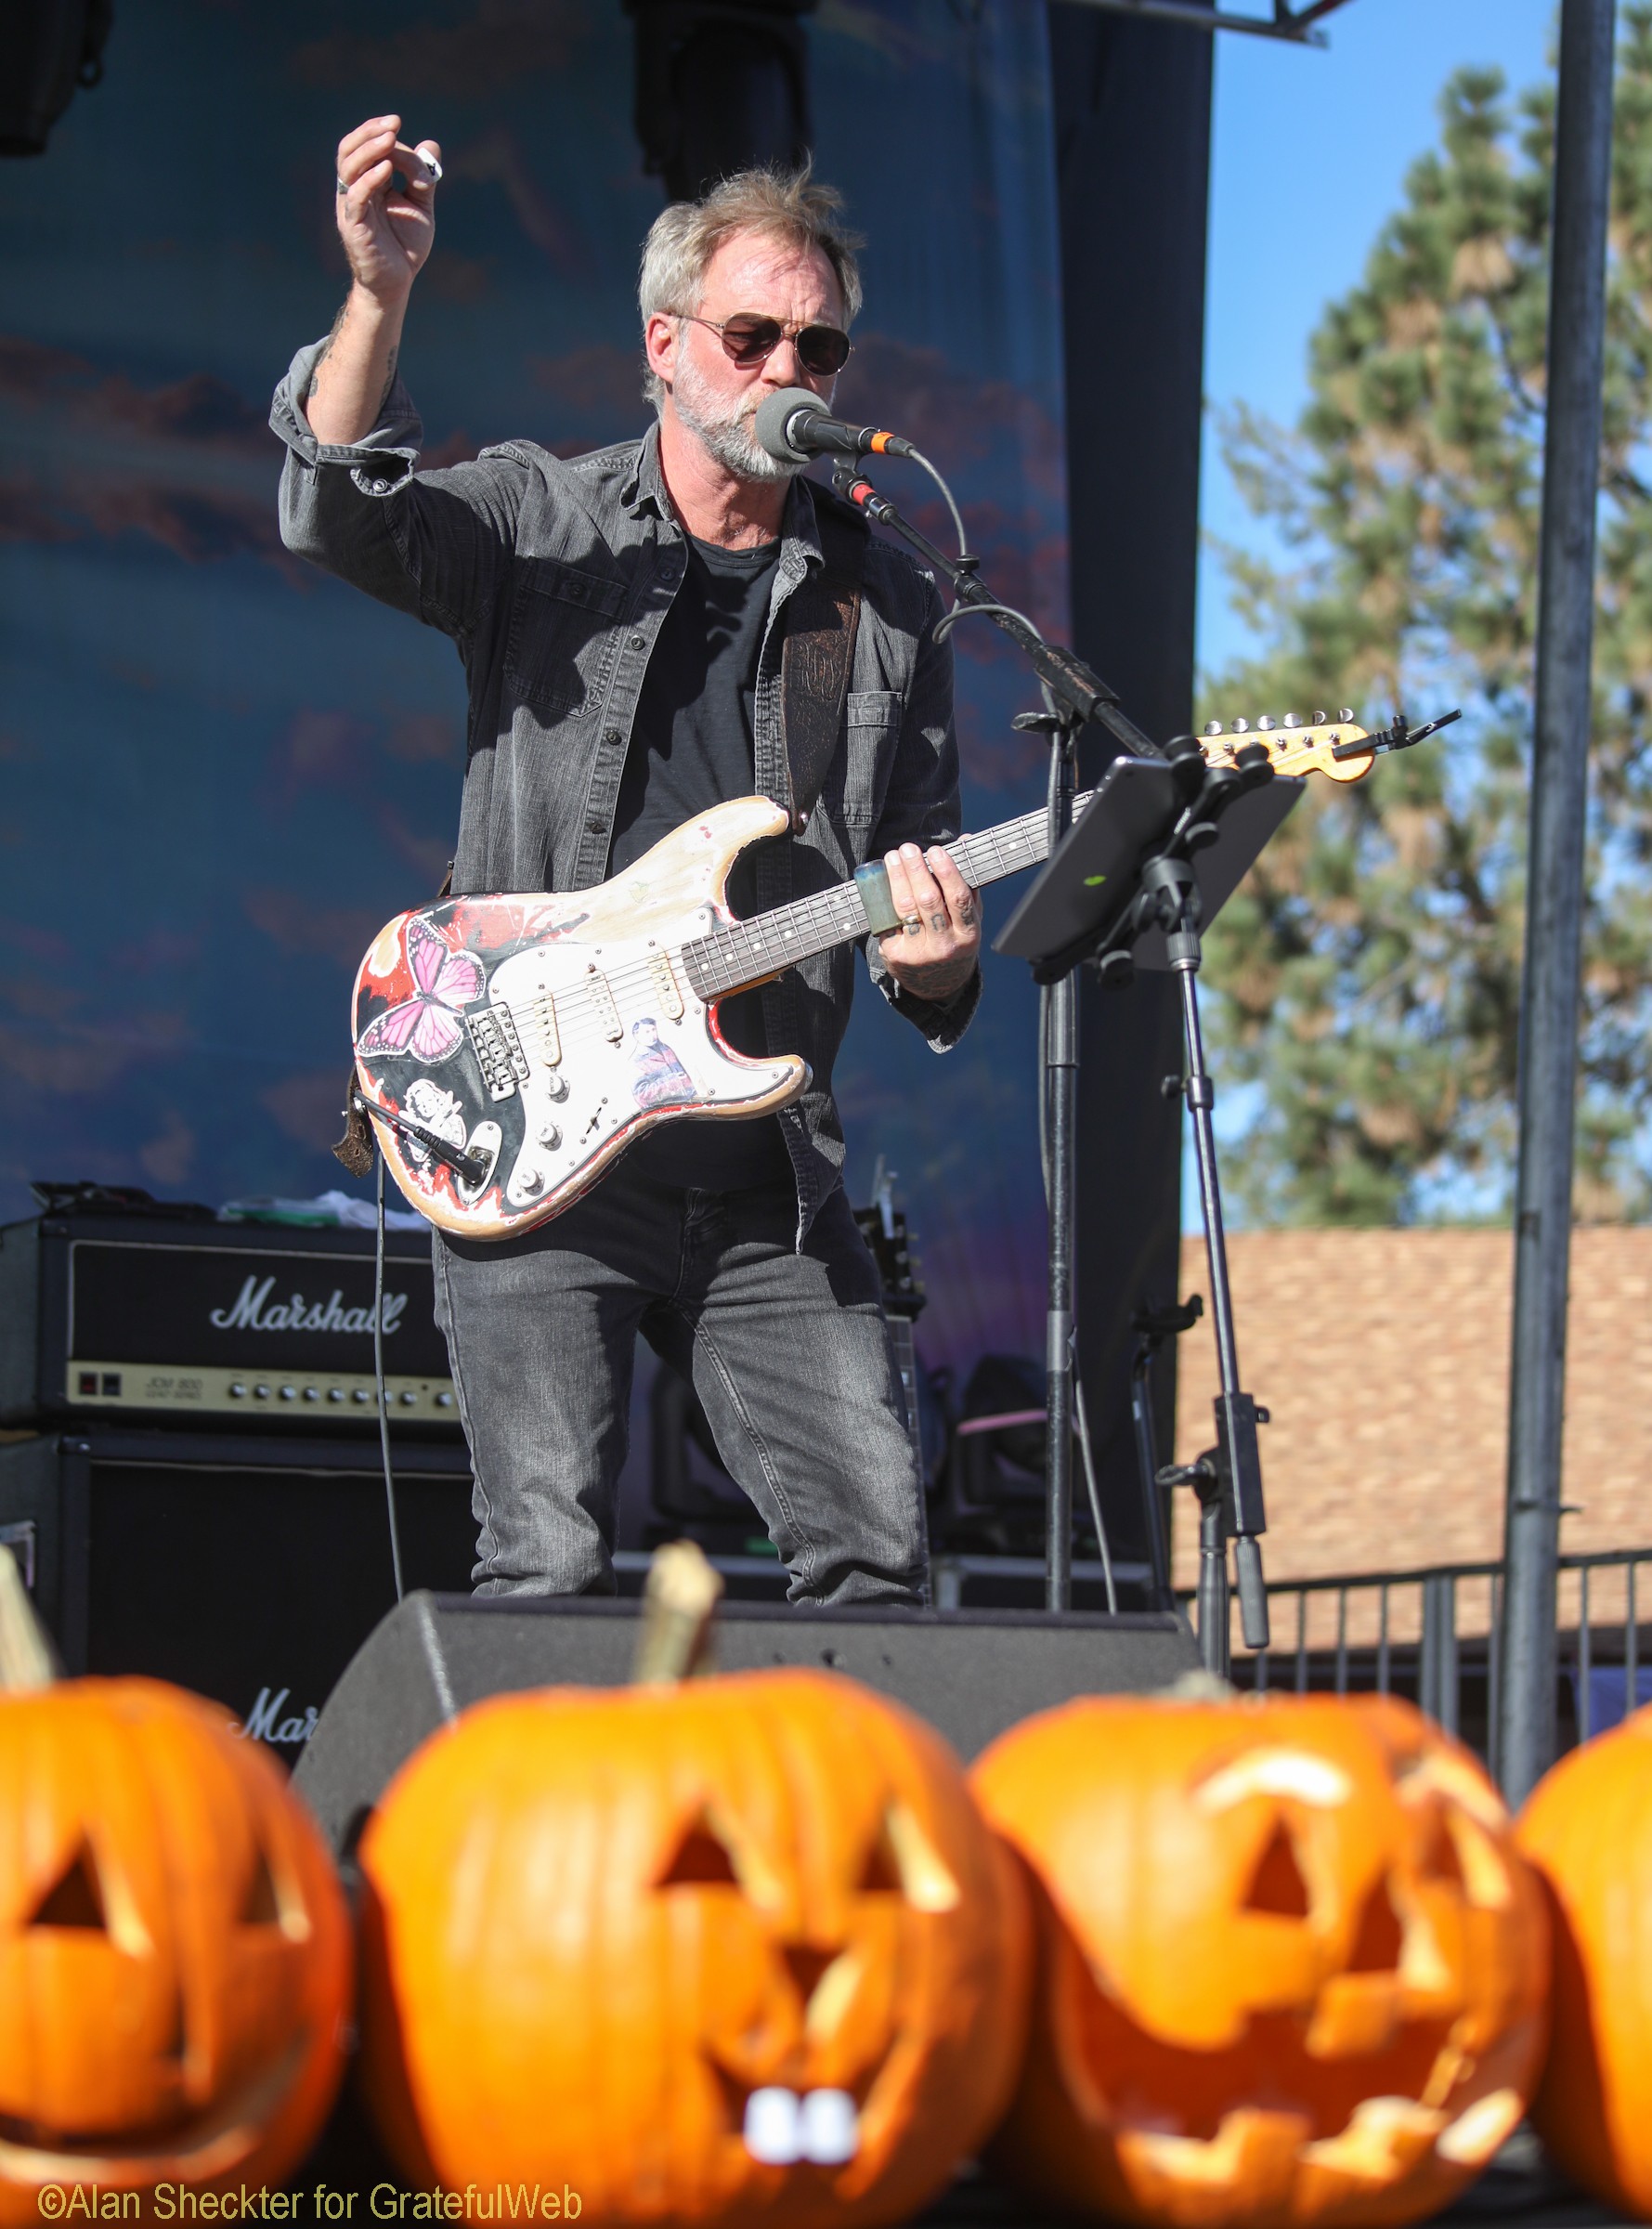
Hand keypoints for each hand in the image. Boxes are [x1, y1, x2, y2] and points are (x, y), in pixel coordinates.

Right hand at [334, 115, 439, 302]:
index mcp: (368, 183)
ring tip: (389, 139)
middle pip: (349, 150)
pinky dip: (369, 179)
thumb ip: (423, 177)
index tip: (397, 121)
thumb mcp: (421, 206)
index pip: (365, 147)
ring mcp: (351, 207)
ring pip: (348, 168)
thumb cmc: (405, 245)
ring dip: (368, 149)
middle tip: (393, 123)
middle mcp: (354, 191)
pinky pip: (355, 197)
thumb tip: (431, 144)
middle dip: (369, 132)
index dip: (378, 132)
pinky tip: (386, 169)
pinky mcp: (354, 226)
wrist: (398, 283)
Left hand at [877, 843, 981, 1003]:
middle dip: (915, 870)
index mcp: (968, 934)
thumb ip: (968, 882)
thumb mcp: (970, 918)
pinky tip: (883, 882)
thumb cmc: (955, 940)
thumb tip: (966, 840)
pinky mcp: (896, 955)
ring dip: (897, 879)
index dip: (946, 872)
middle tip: (907, 848)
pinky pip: (888, 921)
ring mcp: (919, 953)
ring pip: (905, 909)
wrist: (939, 984)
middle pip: (928, 901)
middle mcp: (944, 945)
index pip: (958, 899)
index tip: (935, 851)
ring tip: (893, 858)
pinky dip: (884, 899)